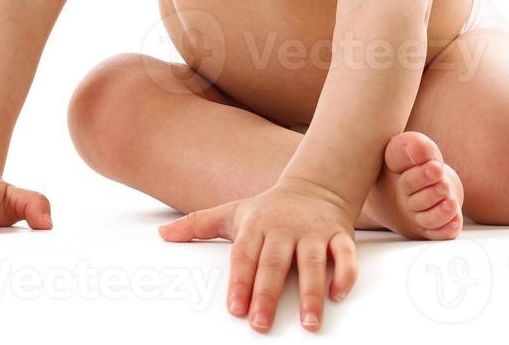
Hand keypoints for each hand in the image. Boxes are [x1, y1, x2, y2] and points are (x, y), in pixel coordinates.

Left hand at [157, 178, 358, 332]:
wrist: (316, 184)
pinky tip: (338, 295)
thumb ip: (197, 224)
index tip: (235, 308)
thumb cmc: (269, 208)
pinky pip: (346, 255)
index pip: (245, 256)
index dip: (239, 282)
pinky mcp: (340, 235)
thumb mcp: (232, 212)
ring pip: (313, 263)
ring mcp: (314, 232)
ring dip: (311, 293)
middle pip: (275, 263)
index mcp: (257, 225)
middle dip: (268, 294)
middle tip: (261, 324)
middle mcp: (285, 228)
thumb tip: (162, 235)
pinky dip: (345, 274)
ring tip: (308, 323)